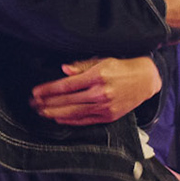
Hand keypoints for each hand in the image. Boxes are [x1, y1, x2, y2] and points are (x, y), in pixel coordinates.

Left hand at [31, 57, 160, 125]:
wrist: (146, 80)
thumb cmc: (123, 67)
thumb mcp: (103, 60)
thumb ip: (82, 66)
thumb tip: (64, 70)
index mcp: (97, 76)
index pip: (66, 85)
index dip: (49, 89)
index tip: (36, 92)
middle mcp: (100, 93)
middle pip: (67, 100)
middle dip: (47, 102)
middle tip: (33, 104)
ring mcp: (105, 107)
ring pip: (74, 113)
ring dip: (55, 113)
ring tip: (42, 112)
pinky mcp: (109, 117)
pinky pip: (85, 120)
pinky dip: (70, 120)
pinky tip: (58, 118)